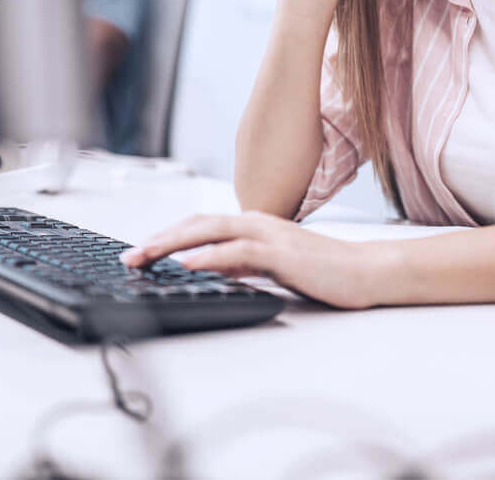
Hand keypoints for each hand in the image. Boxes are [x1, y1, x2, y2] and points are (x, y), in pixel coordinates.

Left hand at [119, 211, 382, 309]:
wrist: (365, 272)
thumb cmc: (324, 270)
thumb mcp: (272, 266)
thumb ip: (242, 263)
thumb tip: (210, 267)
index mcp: (252, 225)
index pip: (200, 226)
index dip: (167, 236)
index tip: (140, 251)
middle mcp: (256, 223)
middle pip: (196, 224)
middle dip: (159, 239)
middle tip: (129, 255)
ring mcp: (268, 235)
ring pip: (209, 231)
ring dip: (173, 244)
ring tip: (145, 256)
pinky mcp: (281, 252)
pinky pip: (237, 251)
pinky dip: (209, 255)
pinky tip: (187, 263)